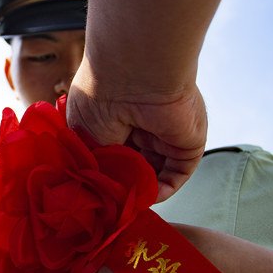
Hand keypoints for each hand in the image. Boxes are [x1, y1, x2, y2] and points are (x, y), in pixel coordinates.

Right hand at [66, 59, 206, 201]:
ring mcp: (165, 133)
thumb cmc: (100, 96)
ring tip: (126, 199)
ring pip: (155, 171)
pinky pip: (178, 172)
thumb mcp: (86, 136)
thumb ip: (96, 163)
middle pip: (134, 163)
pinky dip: (164, 188)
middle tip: (111, 200)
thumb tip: (100, 189)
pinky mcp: (186, 142)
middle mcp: (142, 124)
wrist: (134, 72)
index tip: (96, 190)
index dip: (104, 171)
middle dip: (123, 182)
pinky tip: (148, 197)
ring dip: (142, 188)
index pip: (112, 152)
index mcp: (116, 116)